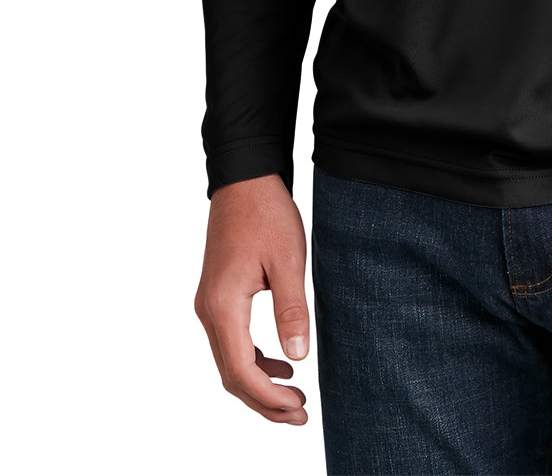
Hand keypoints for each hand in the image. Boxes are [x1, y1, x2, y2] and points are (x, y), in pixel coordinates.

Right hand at [194, 173, 310, 424]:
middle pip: (231, 375)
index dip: (269, 397)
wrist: (244, 179)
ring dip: (259, 383)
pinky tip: (280, 362)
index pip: (241, 371)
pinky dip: (253, 360)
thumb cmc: (266, 214)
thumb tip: (298, 358)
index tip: (298, 408)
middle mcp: (208, 311)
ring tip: (295, 396)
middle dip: (264, 401)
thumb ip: (292, 310)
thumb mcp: (289, 260)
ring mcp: (209, 305)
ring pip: (229, 361)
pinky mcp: (217, 297)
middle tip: (300, 415)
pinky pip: (231, 342)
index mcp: (223, 306)